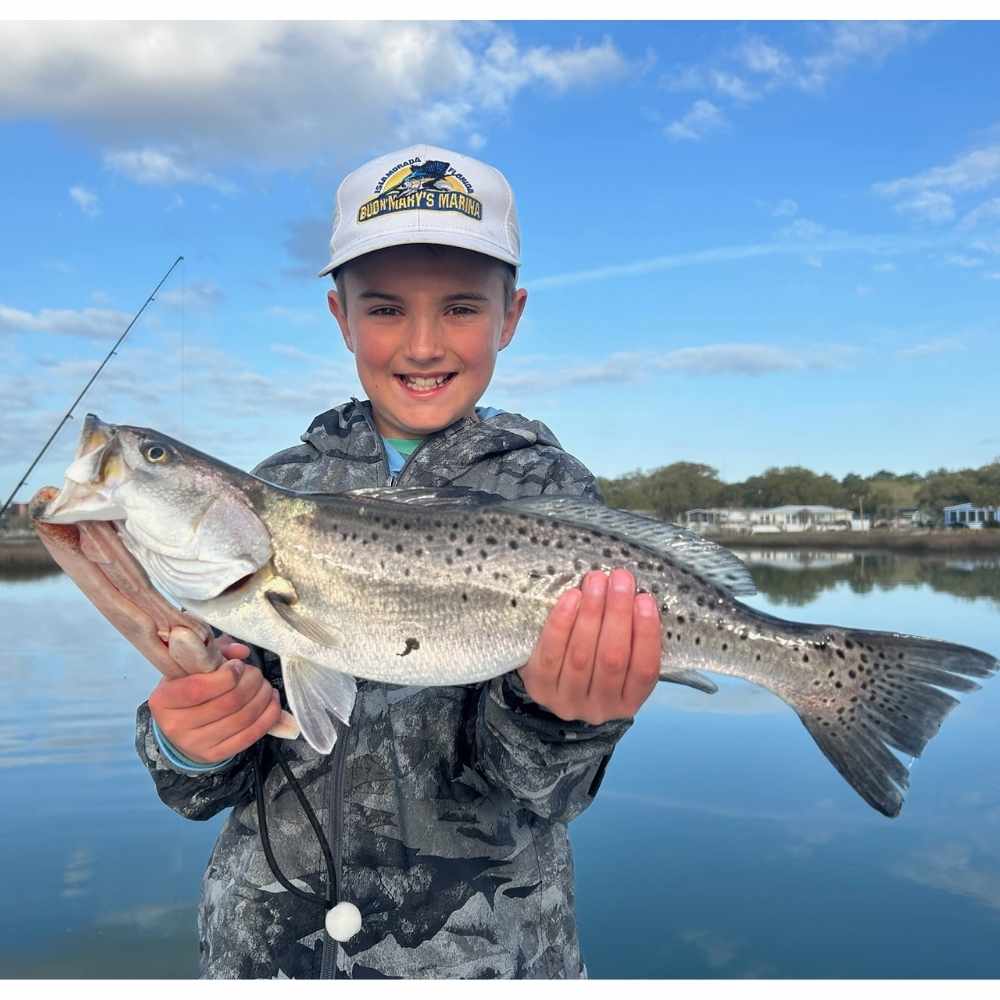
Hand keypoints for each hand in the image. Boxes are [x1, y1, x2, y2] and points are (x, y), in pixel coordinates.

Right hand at [148, 641, 283, 762]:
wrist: (178, 729)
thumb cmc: (187, 690)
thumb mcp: (191, 668)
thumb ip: (215, 653)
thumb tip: (241, 651)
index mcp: (163, 699)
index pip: (199, 688)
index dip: (227, 674)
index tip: (238, 665)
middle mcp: (175, 725)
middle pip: (228, 702)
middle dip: (251, 682)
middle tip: (256, 674)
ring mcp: (196, 744)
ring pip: (243, 718)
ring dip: (262, 697)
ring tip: (265, 686)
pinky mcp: (215, 755)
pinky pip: (250, 735)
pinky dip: (268, 716)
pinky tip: (271, 701)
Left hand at [518, 569, 661, 724]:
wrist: (552, 689)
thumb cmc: (593, 667)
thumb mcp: (620, 663)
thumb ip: (629, 639)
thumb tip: (633, 595)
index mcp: (629, 702)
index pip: (644, 670)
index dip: (646, 634)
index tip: (645, 599)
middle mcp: (600, 707)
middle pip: (612, 658)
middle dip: (618, 614)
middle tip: (621, 579)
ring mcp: (568, 700)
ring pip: (582, 654)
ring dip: (591, 612)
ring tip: (597, 581)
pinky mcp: (540, 687)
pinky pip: (551, 652)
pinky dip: (563, 622)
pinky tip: (572, 597)